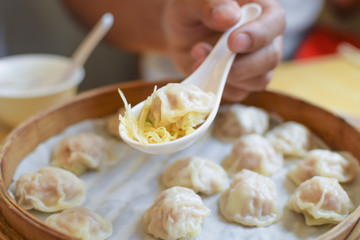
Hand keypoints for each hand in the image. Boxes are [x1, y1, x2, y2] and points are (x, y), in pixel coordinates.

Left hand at [163, 0, 284, 100]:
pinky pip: (238, 93)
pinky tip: (202, 70)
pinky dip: (218, 87)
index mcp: (261, 11)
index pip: (274, 22)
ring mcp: (255, 64)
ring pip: (258, 81)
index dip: (258, 35)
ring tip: (199, 56)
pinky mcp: (240, 83)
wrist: (180, 32)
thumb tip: (229, 16)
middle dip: (240, 65)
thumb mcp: (194, 2)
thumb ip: (211, 5)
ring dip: (227, 76)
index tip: (233, 43)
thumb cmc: (193, 11)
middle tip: (209, 56)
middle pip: (270, 58)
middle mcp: (265, 39)